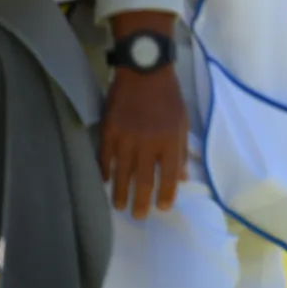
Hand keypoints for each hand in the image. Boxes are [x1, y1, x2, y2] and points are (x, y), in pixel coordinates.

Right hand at [100, 11, 188, 218]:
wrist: (145, 71)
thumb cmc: (168, 97)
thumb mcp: (182, 121)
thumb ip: (181, 150)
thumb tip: (182, 179)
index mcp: (170, 140)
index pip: (168, 176)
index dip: (165, 195)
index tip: (163, 208)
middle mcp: (148, 142)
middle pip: (143, 181)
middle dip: (141, 202)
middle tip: (139, 216)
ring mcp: (125, 138)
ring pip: (121, 174)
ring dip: (120, 194)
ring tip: (119, 207)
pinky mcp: (108, 131)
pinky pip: (104, 159)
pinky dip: (104, 173)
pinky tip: (104, 184)